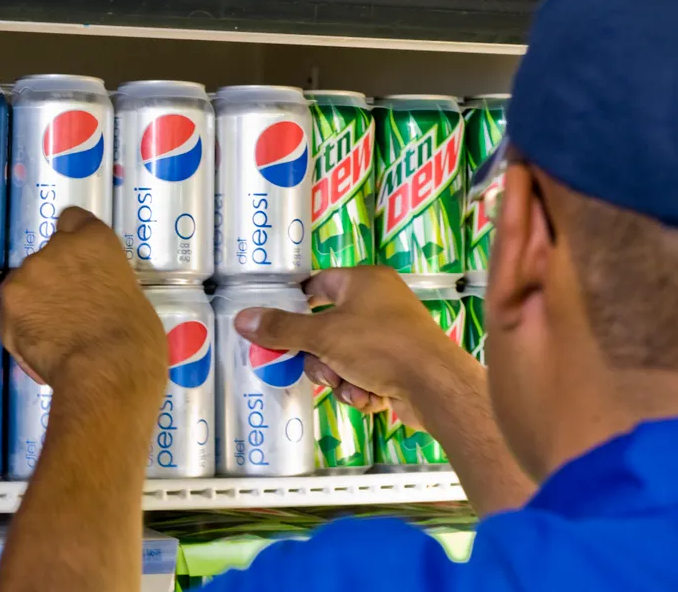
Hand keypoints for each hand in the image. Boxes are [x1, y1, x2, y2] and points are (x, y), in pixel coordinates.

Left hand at [0, 207, 166, 404]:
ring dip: (36, 301)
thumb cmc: (136, 340)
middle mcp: (56, 249)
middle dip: (55, 277)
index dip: (76, 241)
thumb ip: (106, 285)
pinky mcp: (7, 307)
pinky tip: (42, 348)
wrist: (105, 373)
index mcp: (95, 242)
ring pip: (26, 284)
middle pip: (49, 255)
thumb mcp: (132, 298)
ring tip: (54, 335)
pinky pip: (13, 314)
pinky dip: (23, 326)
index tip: (80, 263)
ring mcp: (27, 276)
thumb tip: (97, 299)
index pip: (74, 219)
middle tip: (71, 309)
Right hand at [234, 266, 470, 427]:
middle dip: (321, 359)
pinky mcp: (399, 365)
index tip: (277, 327)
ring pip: (342, 358)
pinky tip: (371, 396)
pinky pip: (363, 375)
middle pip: (326, 330)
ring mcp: (391, 335)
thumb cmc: (380, 346)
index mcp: (364, 282)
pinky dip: (362, 389)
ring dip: (341, 379)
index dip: (296, 304)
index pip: (318, 284)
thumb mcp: (323, 336)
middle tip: (325, 369)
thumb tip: (242, 318)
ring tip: (353, 385)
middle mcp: (379, 303)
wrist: (434, 385)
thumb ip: (282, 329)